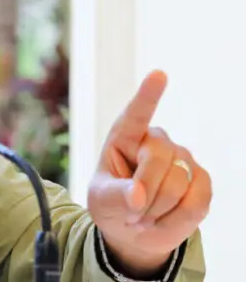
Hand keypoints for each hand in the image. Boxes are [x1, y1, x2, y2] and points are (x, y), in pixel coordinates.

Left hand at [88, 70, 211, 276]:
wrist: (135, 229)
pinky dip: (177, 218)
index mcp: (124, 137)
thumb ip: (116, 196)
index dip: (148, 95)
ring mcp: (182, 158)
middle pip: (157, 159)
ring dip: (158, 209)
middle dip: (144, 193)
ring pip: (178, 182)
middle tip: (131, 214)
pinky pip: (197, 200)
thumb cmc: (112, 205)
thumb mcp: (102, 200)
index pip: (136, 115)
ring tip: (145, 215)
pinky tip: (165, 218)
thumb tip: (138, 196)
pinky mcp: (202, 180)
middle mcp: (156, 141)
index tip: (158, 74)